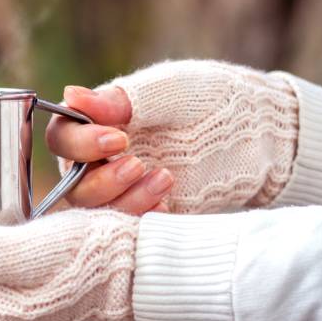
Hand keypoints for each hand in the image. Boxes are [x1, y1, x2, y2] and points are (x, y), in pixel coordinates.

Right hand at [47, 60, 298, 212]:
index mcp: (98, 125)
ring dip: (124, 200)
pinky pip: (127, 228)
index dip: (80, 144)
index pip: (62, 139)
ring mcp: (123, 191)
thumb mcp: (165, 91)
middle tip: (139, 164)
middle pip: (72, 184)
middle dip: (102, 180)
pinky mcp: (146, 214)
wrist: (259, 132)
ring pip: (96, 212)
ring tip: (166, 179)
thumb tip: (69, 94)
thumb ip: (118, 99)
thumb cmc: (209, 98)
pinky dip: (142, 219)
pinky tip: (168, 204)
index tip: (118, 138)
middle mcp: (101, 161)